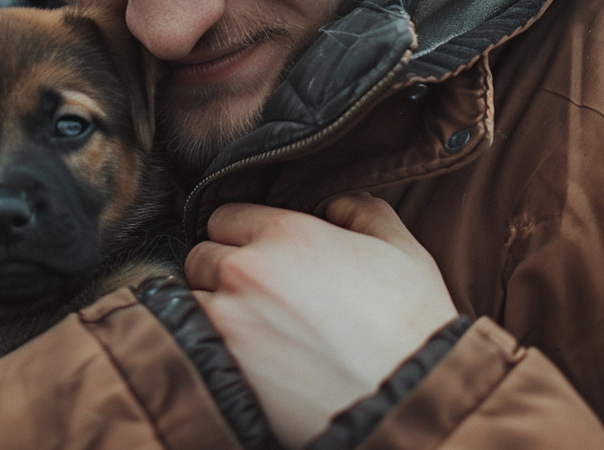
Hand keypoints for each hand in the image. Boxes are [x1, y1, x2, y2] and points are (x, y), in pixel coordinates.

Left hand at [184, 196, 457, 448]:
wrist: (407, 400)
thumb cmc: (412, 325)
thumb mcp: (402, 250)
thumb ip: (362, 211)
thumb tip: (335, 203)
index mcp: (287, 231)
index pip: (226, 216)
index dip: (241, 234)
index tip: (256, 255)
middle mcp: (247, 267)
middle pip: (202, 255)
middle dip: (221, 270)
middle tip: (252, 295)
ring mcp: (228, 315)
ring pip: (192, 296)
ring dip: (211, 307)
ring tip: (246, 327)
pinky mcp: (219, 361)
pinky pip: (191, 339)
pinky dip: (207, 341)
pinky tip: (238, 351)